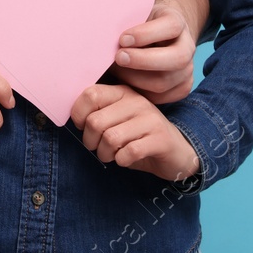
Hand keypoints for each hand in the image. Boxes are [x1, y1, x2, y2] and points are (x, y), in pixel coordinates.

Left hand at [70, 83, 200, 181]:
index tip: (82, 127)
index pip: (90, 94)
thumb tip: (74, 118)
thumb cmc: (139, 137)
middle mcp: (137, 101)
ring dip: (105, 153)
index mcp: (123, 92)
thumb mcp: (118, 119)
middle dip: (90, 141)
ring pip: (110, 138)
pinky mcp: (161, 139)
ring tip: (111, 154)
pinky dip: (121, 160)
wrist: (178, 152)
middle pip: (95, 121)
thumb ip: (98, 112)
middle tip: (97, 147)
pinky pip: (128, 153)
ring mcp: (150, 119)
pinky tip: (126, 159)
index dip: (78, 114)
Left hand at [109, 0, 195, 103]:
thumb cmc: (138, 24)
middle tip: (118, 57)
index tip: (122, 38)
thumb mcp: (134, 15)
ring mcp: (186, 70)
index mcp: (177, 23)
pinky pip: (161, 98)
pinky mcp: (181, 88)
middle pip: (176, 59)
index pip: (171, 27)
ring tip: (116, 70)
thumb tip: (100, 32)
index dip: (146, 34)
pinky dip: (139, 93)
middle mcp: (187, 47)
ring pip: (165, 82)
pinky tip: (123, 84)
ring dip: (135, 78)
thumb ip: (125, 22)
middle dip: (143, 60)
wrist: (157, 36)